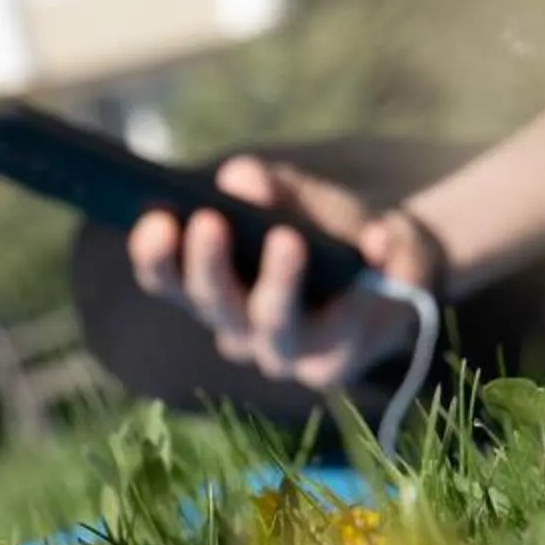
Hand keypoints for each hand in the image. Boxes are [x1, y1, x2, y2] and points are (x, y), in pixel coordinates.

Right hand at [126, 155, 439, 388]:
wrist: (390, 270)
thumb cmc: (324, 229)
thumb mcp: (294, 196)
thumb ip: (266, 185)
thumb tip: (240, 178)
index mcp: (211, 289)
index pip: (167, 280)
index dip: (155, 255)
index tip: (155, 219)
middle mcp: (238, 330)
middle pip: (215, 305)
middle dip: (210, 265)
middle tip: (209, 220)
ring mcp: (286, 354)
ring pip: (274, 325)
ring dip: (280, 281)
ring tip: (287, 238)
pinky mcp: (336, 365)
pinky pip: (348, 322)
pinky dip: (366, 279)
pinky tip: (378, 239)